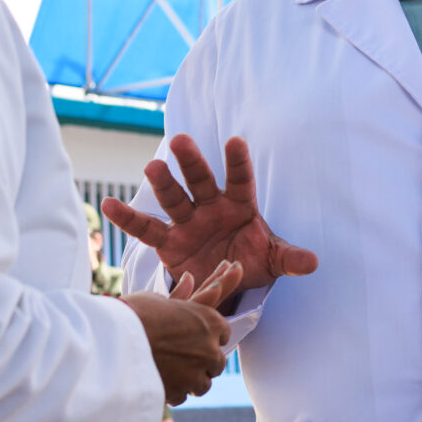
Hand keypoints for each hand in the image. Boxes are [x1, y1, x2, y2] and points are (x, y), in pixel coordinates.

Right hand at [103, 135, 317, 305]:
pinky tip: (108, 205)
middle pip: (201, 181)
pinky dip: (127, 218)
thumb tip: (314, 262)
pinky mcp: (168, 242)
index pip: (241, 180)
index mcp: (240, 205)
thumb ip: (289, 258)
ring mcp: (187, 222)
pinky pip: (146, 229)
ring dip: (164, 184)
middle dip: (192, 161)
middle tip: (182, 140)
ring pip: (174, 199)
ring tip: (152, 168)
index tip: (236, 141)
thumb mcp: (272, 259)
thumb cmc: (251, 260)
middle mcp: (211, 207)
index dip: (238, 162)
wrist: (225, 281)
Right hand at [124, 259, 241, 404]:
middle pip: (217, 362)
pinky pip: (183, 395)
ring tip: (172, 374)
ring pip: (203, 384)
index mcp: (211, 321)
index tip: (195, 339)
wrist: (114, 341)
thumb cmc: (134, 313)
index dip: (208, 337)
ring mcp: (196, 373)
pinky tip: (159, 382)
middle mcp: (209, 349)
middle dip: (203, 362)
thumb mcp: (160, 299)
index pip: (223, 333)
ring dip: (191, 380)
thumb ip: (181, 297)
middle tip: (184, 360)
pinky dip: (174, 391)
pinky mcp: (180, 393)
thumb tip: (190, 279)